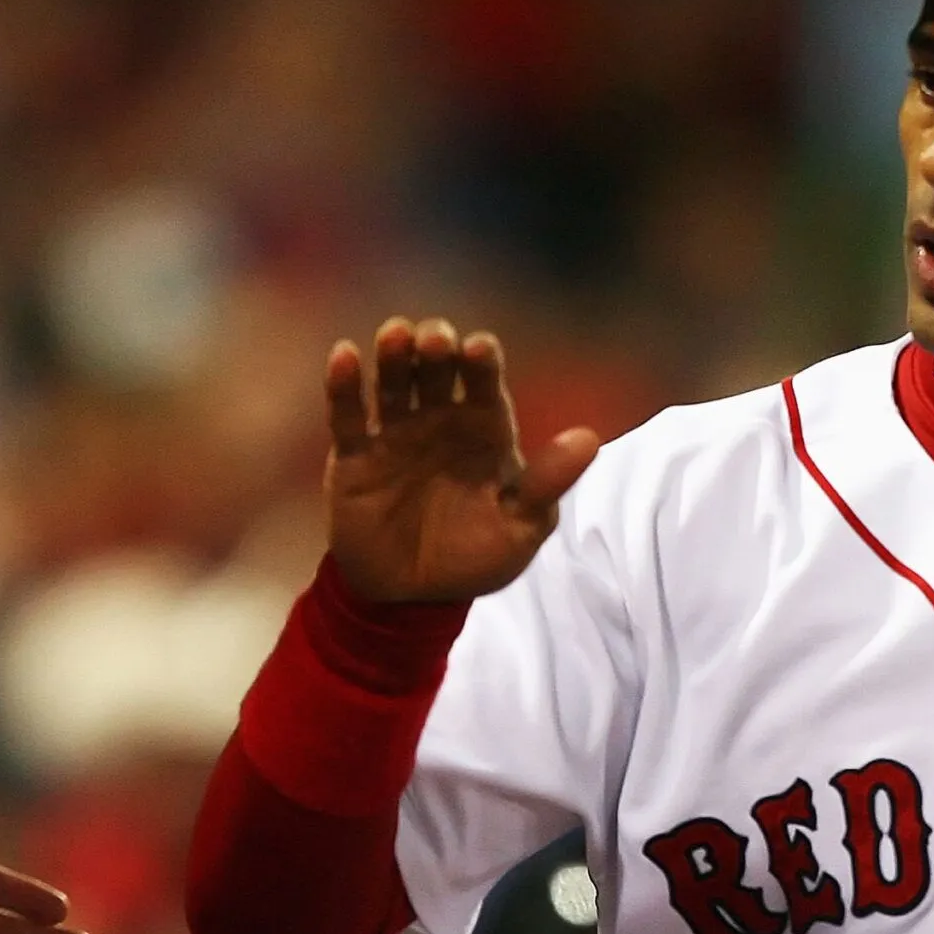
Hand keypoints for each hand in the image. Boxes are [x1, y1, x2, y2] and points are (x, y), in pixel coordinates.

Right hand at [325, 317, 599, 603]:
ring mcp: (395, 433)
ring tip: (396, 334)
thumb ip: (547, 483)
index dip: (481, 363)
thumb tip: (589, 439)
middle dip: (436, 348)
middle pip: (436, 369)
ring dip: (393, 355)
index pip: (484, 384)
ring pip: (393, 382)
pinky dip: (344, 385)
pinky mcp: (355, 454)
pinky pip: (347, 414)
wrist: (411, 599)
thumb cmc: (474, 558)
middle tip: (436, 339)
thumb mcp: (520, 528)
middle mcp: (439, 420)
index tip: (479, 348)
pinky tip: (345, 356)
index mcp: (483, 430)